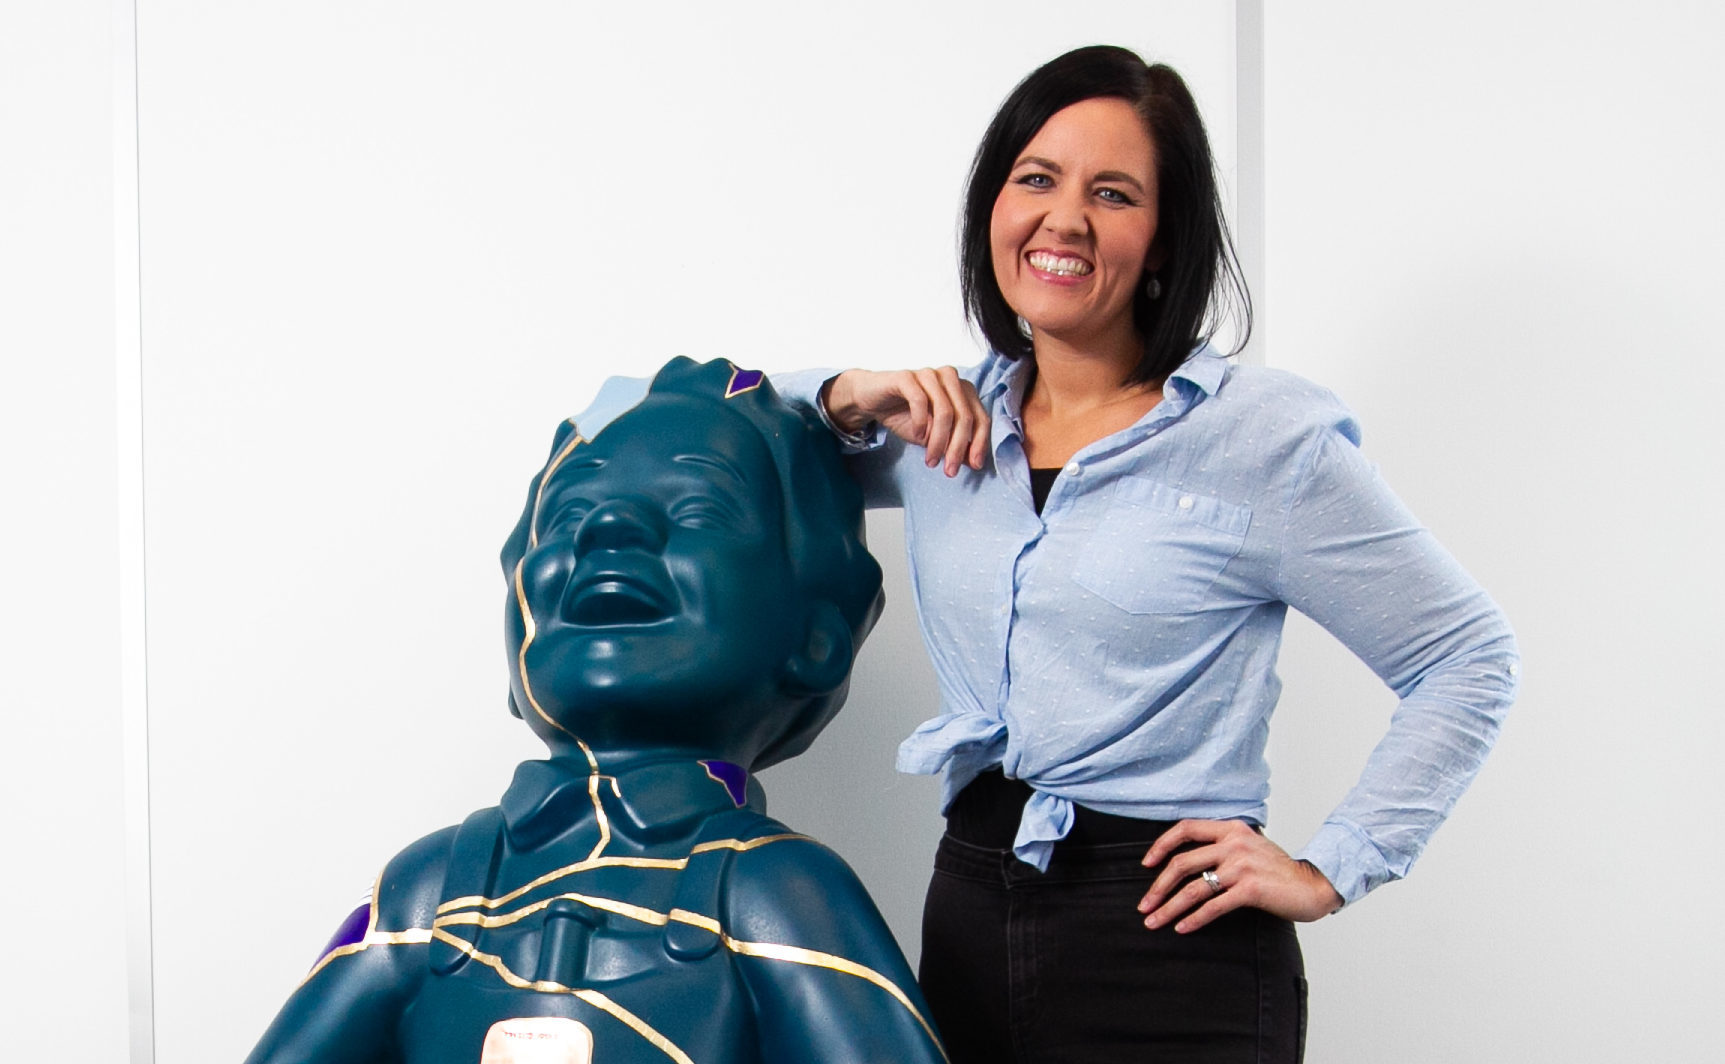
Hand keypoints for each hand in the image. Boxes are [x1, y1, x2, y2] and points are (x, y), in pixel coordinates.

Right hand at [822, 368, 989, 476]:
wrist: (871, 400)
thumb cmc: (905, 415)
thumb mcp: (933, 435)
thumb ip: (953, 444)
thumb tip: (973, 462)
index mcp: (962, 390)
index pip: (981, 418)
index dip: (980, 443)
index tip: (974, 466)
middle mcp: (950, 378)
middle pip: (965, 416)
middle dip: (958, 448)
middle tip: (949, 470)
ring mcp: (929, 374)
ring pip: (945, 411)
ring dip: (939, 441)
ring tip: (931, 460)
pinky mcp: (907, 376)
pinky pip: (920, 400)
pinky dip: (921, 422)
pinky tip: (917, 435)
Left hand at [1136, 819, 1342, 933]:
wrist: (1312, 885)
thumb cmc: (1278, 870)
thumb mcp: (1249, 845)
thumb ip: (1222, 845)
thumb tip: (1185, 860)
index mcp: (1231, 828)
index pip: (1186, 828)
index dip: (1161, 846)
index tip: (1146, 865)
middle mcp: (1234, 843)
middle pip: (1182, 863)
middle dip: (1158, 887)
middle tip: (1144, 905)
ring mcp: (1242, 866)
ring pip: (1193, 888)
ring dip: (1169, 907)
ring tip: (1154, 921)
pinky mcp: (1250, 889)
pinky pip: (1213, 906)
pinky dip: (1194, 918)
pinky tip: (1182, 928)